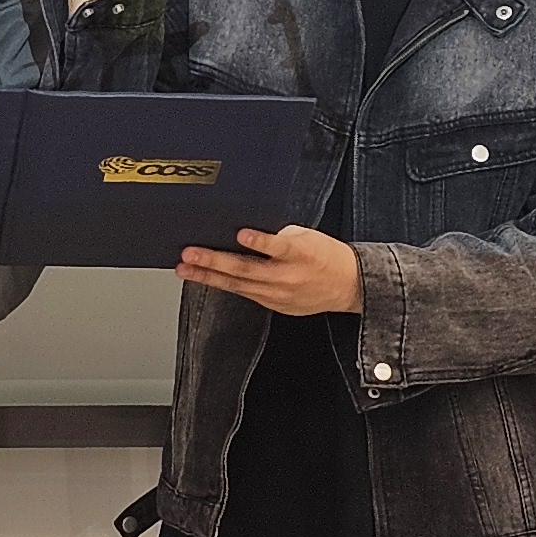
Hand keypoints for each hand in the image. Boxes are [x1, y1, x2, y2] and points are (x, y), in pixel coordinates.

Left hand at [177, 226, 361, 316]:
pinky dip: (223, 285)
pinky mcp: (275, 306)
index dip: (260, 241)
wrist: (348, 286)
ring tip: (186, 269)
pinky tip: (205, 278)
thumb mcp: (308, 237)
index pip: (280, 247)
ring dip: (209, 276)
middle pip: (247, 269)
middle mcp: (288, 277)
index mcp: (301, 254)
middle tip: (190, 254)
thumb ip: (279, 234)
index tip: (242, 235)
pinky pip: (245, 294)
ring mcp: (279, 295)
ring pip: (238, 286)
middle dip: (214, 261)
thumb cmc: (327, 256)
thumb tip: (248, 230)